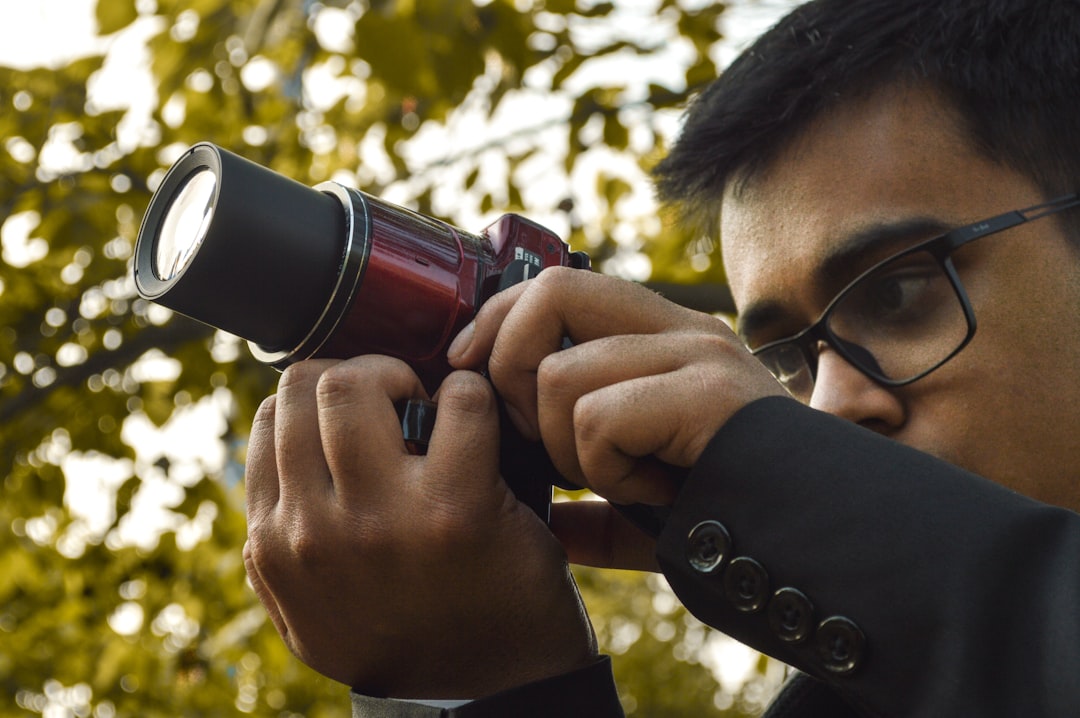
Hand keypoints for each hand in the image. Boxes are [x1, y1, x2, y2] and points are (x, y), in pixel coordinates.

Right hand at [242, 356, 597, 697]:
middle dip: (358, 373)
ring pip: (358, 381)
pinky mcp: (456, 508)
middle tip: (400, 398)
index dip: (320, 396)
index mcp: (274, 545)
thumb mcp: (311, 615)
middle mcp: (313, 530)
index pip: (271, 417)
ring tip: (433, 407)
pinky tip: (480, 422)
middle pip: (307, 384)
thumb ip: (281, 552)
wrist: (489, 694)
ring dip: (404, 375)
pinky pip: (458, 402)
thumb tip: (273, 478)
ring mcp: (382, 518)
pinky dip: (472, 397)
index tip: (362, 411)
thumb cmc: (408, 642)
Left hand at [448, 268, 784, 565]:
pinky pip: (599, 420)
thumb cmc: (738, 516)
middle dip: (509, 367)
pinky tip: (652, 493)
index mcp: (663, 337)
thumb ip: (599, 505)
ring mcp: (699, 355)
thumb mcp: (653, 503)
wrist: (832, 540)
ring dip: (569, 448)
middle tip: (541, 439)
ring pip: (560, 374)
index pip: (553, 285)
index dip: (496, 325)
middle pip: (550, 292)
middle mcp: (681, 329)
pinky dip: (606, 472)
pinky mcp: (708, 393)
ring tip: (623, 479)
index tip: (472, 375)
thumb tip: (549, 526)